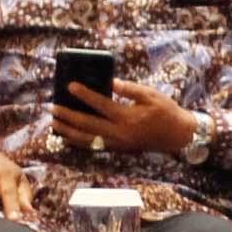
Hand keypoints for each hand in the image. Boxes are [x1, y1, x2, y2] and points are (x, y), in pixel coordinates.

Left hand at [49, 77, 202, 157]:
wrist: (178, 136)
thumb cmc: (166, 111)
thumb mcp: (151, 95)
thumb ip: (130, 89)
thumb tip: (111, 83)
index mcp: (128, 117)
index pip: (101, 104)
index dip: (85, 95)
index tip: (70, 85)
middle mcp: (120, 133)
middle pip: (88, 125)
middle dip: (68, 116)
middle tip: (53, 107)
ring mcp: (118, 144)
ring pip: (87, 139)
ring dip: (68, 132)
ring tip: (54, 123)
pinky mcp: (118, 149)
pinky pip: (94, 146)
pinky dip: (79, 141)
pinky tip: (68, 136)